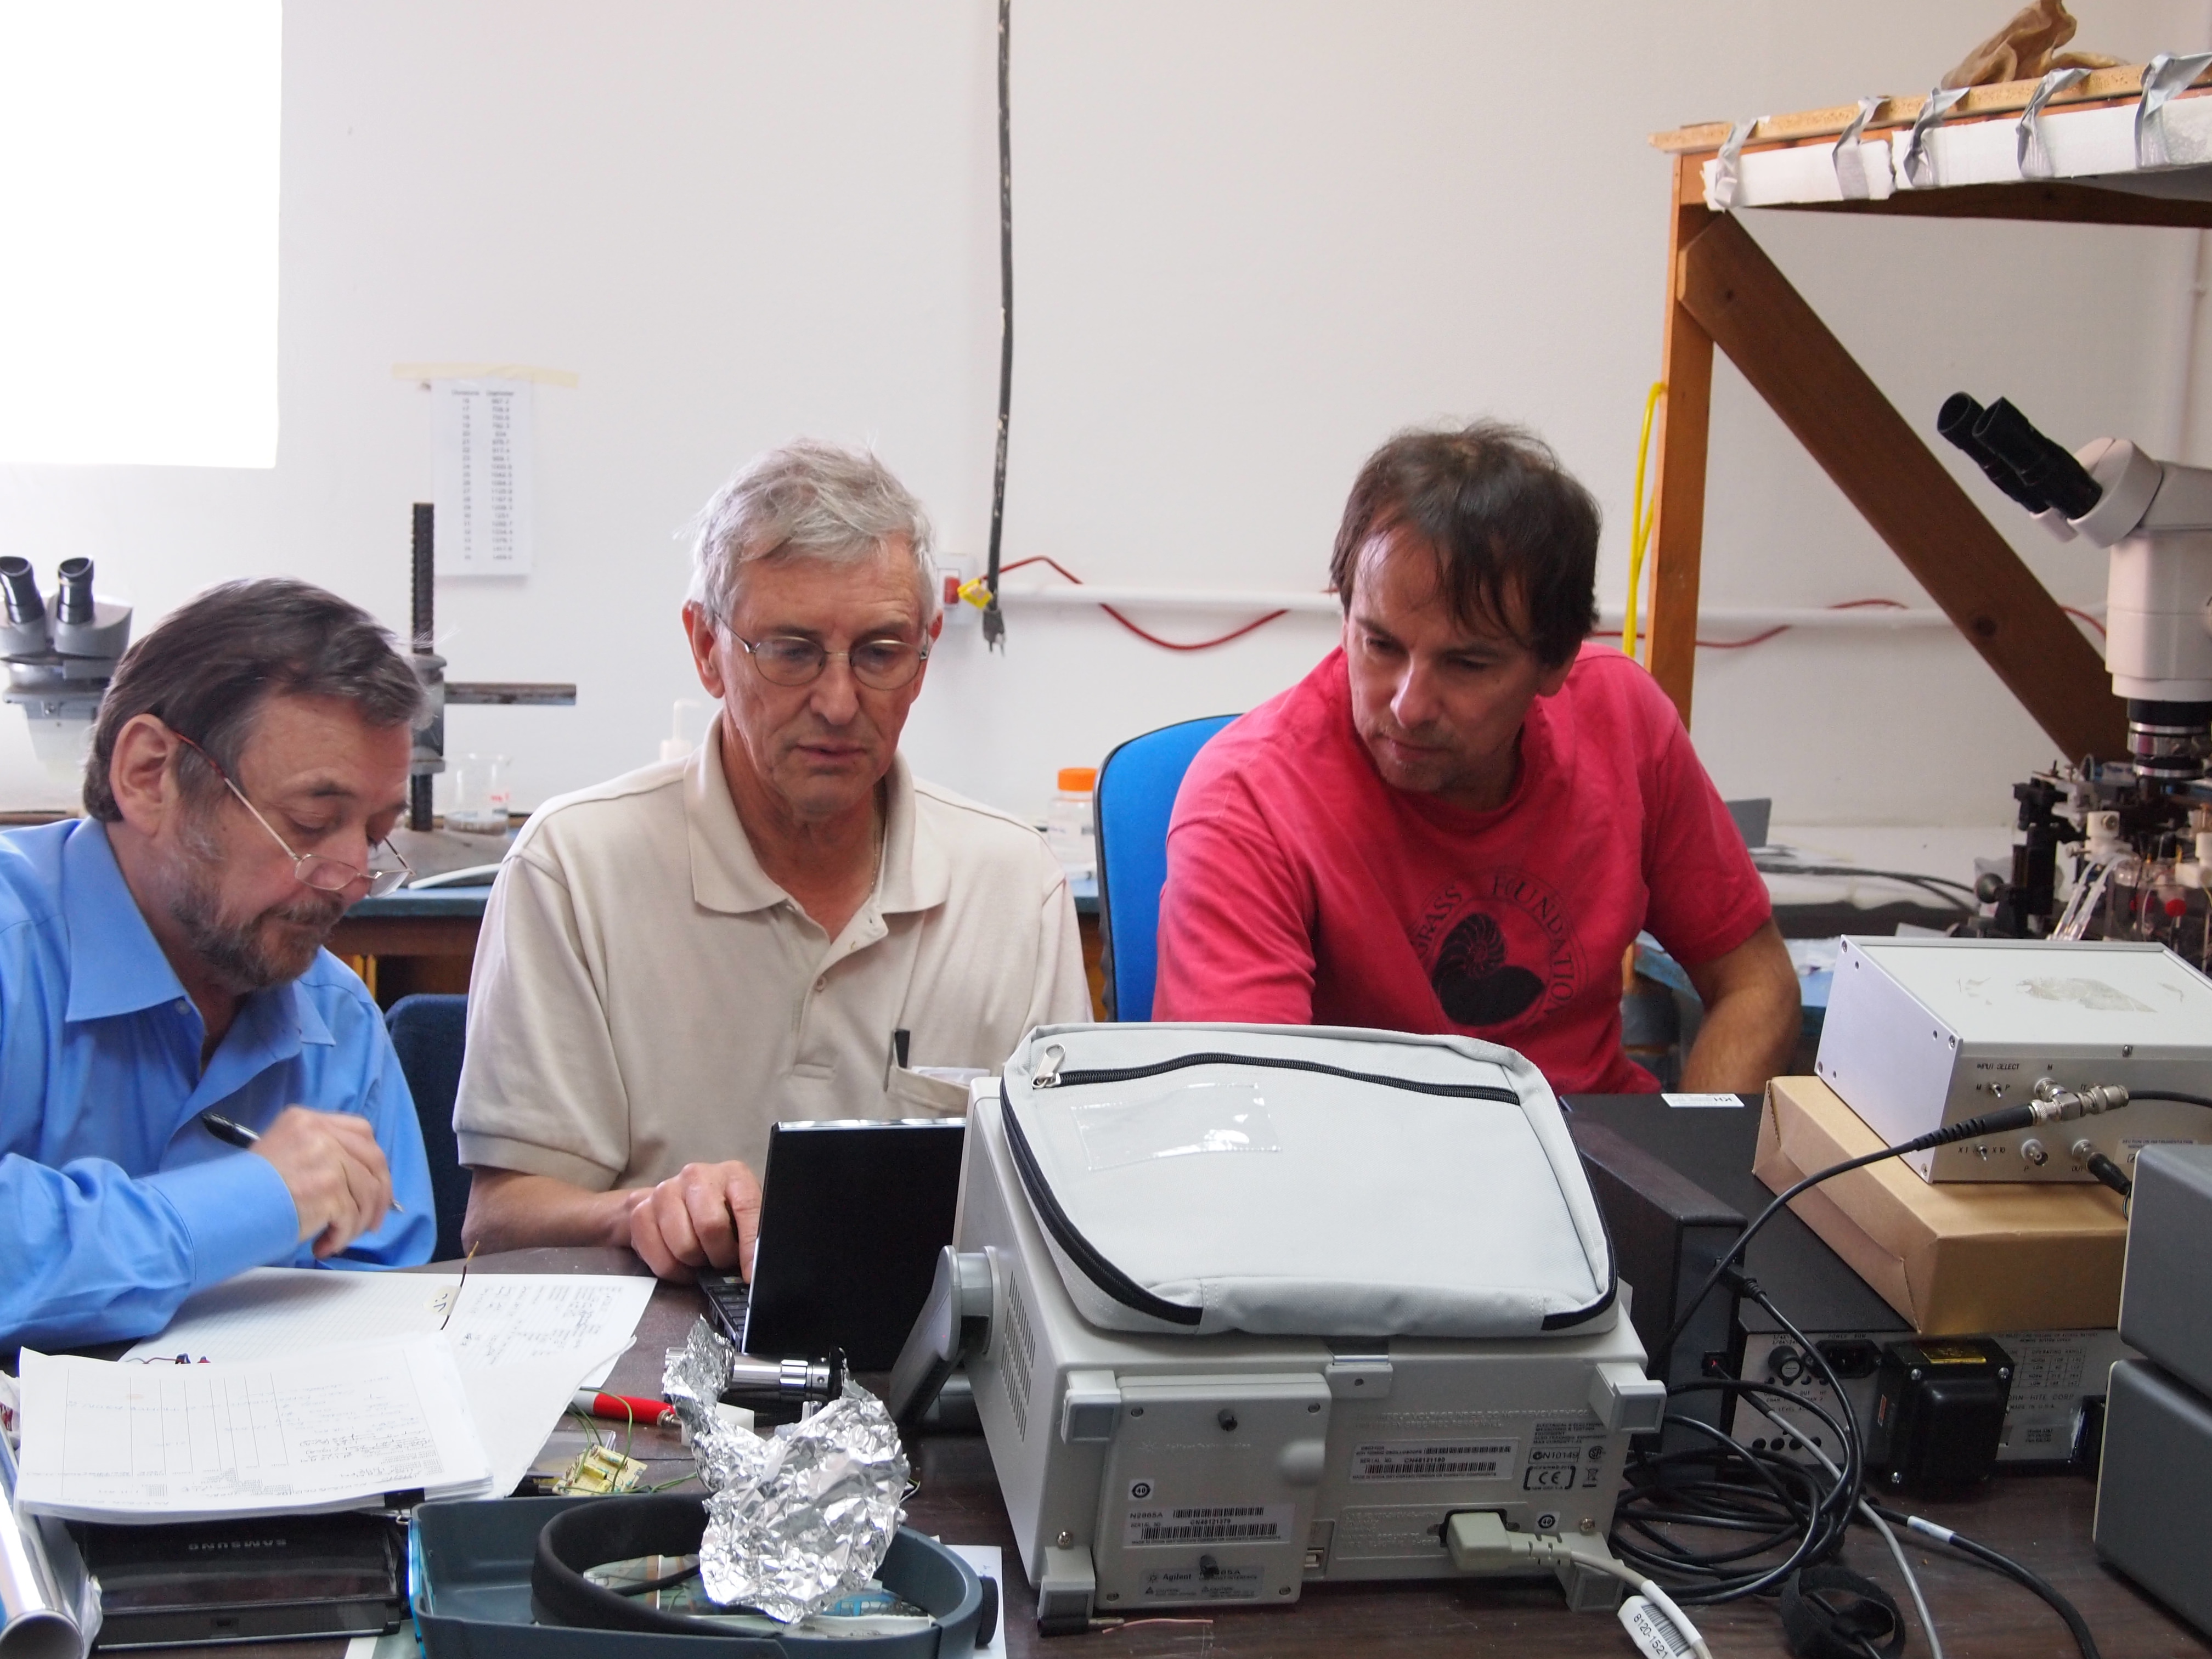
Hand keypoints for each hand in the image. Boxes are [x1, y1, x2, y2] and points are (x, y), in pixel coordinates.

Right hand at [250, 1107, 394, 1258]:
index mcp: (307, 1120)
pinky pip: (351, 1217)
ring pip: (367, 1192)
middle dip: (379, 1195)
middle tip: (373, 1220)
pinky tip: (324, 1245)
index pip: (361, 1132)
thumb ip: (319, 1154)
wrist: (221, 1207)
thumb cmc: (246, 1188)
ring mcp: (327, 1160)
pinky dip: (342, 1236)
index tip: (375, 1183)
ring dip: (358, 1222)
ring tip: (339, 1237)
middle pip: (373, 1160)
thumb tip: (357, 1178)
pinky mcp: (329, 1189)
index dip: (373, 1162)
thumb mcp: (281, 1153)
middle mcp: (320, 1134)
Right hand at [627, 1160, 762, 1281]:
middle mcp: (697, 1175)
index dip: (750, 1246)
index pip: (747, 1207)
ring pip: (684, 1247)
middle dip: (720, 1255)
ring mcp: (665, 1191)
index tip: (750, 1273)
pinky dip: (675, 1272)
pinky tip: (682, 1262)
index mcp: (732, 1174)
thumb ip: (753, 1233)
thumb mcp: (743, 1215)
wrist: (674, 1199)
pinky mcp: (640, 1211)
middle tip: (721, 1260)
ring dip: (695, 1264)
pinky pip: (660, 1260)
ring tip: (701, 1256)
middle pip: (710, 1226)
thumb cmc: (718, 1211)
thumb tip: (758, 1268)